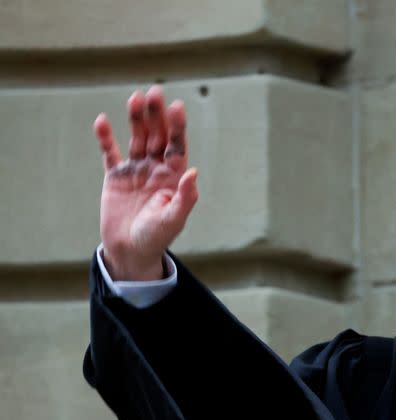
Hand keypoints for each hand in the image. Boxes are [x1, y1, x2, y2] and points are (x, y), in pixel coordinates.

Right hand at [95, 86, 198, 280]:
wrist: (130, 251)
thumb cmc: (156, 237)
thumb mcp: (174, 219)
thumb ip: (186, 197)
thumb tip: (193, 171)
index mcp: (173, 177)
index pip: (177, 146)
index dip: (177, 127)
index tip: (177, 107)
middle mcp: (156, 169)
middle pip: (157, 136)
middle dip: (156, 115)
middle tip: (155, 92)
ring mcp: (135, 171)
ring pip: (137, 139)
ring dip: (136, 119)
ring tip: (135, 98)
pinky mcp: (115, 177)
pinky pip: (110, 153)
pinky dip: (106, 138)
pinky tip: (103, 121)